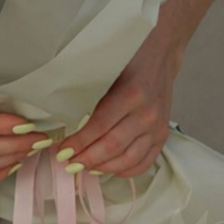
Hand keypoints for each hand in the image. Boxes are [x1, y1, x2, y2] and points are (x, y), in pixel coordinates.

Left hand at [56, 29, 179, 176]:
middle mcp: (146, 114)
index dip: (79, 142)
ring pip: (128, 159)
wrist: (159, 53)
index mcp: (131, 94)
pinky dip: (125, 170)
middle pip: (113, 146)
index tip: (61, 150)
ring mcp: (157, 127)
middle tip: (68, 163)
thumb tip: (61, 112)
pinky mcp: (163, 135)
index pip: (100, 126)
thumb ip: (89, 89)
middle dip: (87, 158)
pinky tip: (107, 169)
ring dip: (103, 167)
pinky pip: (145, 161)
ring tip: (83, 167)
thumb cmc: (127, 57)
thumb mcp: (106, 66)